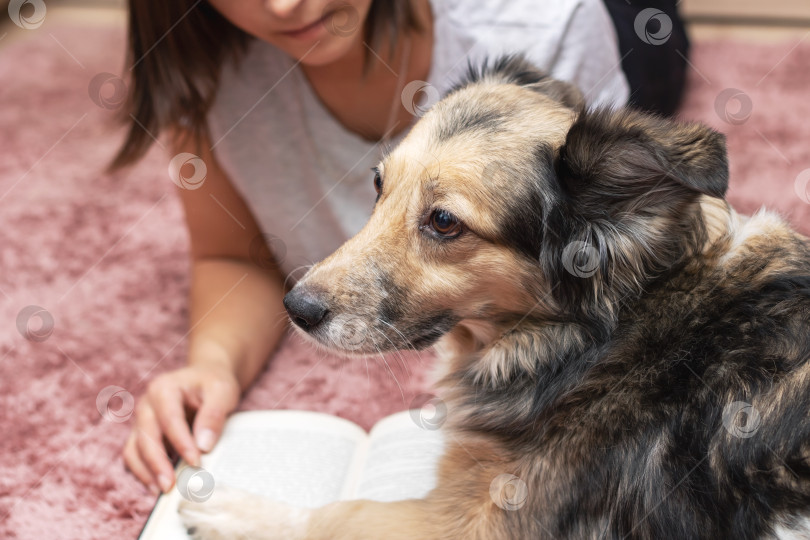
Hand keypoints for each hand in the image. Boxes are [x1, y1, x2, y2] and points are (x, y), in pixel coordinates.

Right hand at [123, 364, 239, 493]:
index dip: (181, 443)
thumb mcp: (222, 392)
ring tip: (163, 490)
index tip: (196, 462)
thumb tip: (203, 445)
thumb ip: (213, 415)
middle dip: (158, 463)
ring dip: (146, 471)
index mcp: (164, 389)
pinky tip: (156, 486)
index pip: (169, 419)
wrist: (206, 378)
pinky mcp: (142, 434)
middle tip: (171, 485)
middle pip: (146, 436)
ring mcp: (142, 420)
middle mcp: (147, 404)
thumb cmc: (213, 384)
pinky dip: (142, 471)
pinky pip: (134, 455)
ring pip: (134, 448)